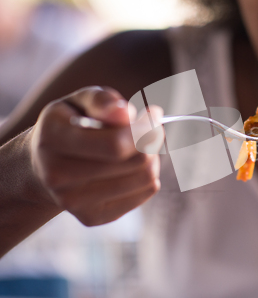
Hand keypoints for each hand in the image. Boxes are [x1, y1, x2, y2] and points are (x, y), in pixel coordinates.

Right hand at [30, 86, 163, 225]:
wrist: (42, 165)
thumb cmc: (69, 125)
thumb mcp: (80, 101)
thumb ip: (102, 100)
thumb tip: (125, 113)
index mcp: (53, 139)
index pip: (116, 144)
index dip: (145, 128)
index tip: (155, 112)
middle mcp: (57, 176)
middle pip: (136, 162)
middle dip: (152, 140)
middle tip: (150, 129)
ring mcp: (73, 202)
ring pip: (145, 179)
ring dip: (152, 158)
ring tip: (140, 147)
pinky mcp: (91, 217)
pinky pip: (144, 194)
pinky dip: (148, 177)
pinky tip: (133, 166)